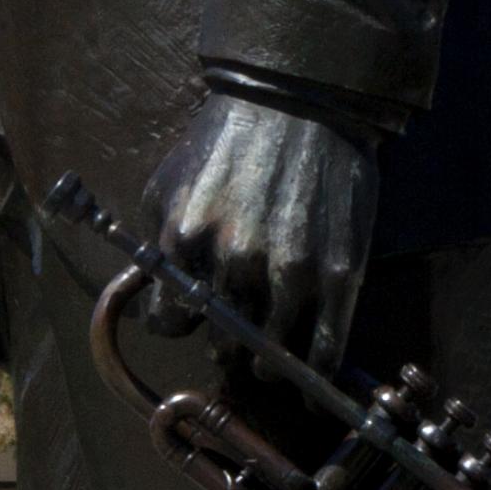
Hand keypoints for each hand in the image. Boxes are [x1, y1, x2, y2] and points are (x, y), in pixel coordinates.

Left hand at [139, 90, 377, 370]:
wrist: (301, 102)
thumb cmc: (227, 140)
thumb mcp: (168, 182)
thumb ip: (156, 241)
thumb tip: (152, 292)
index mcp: (185, 239)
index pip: (168, 323)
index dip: (177, 323)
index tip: (188, 317)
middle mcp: (235, 260)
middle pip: (221, 342)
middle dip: (223, 343)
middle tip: (233, 334)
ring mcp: (291, 269)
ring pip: (271, 352)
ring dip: (265, 362)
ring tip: (266, 359)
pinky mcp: (339, 272)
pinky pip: (324, 345)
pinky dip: (315, 375)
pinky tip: (310, 387)